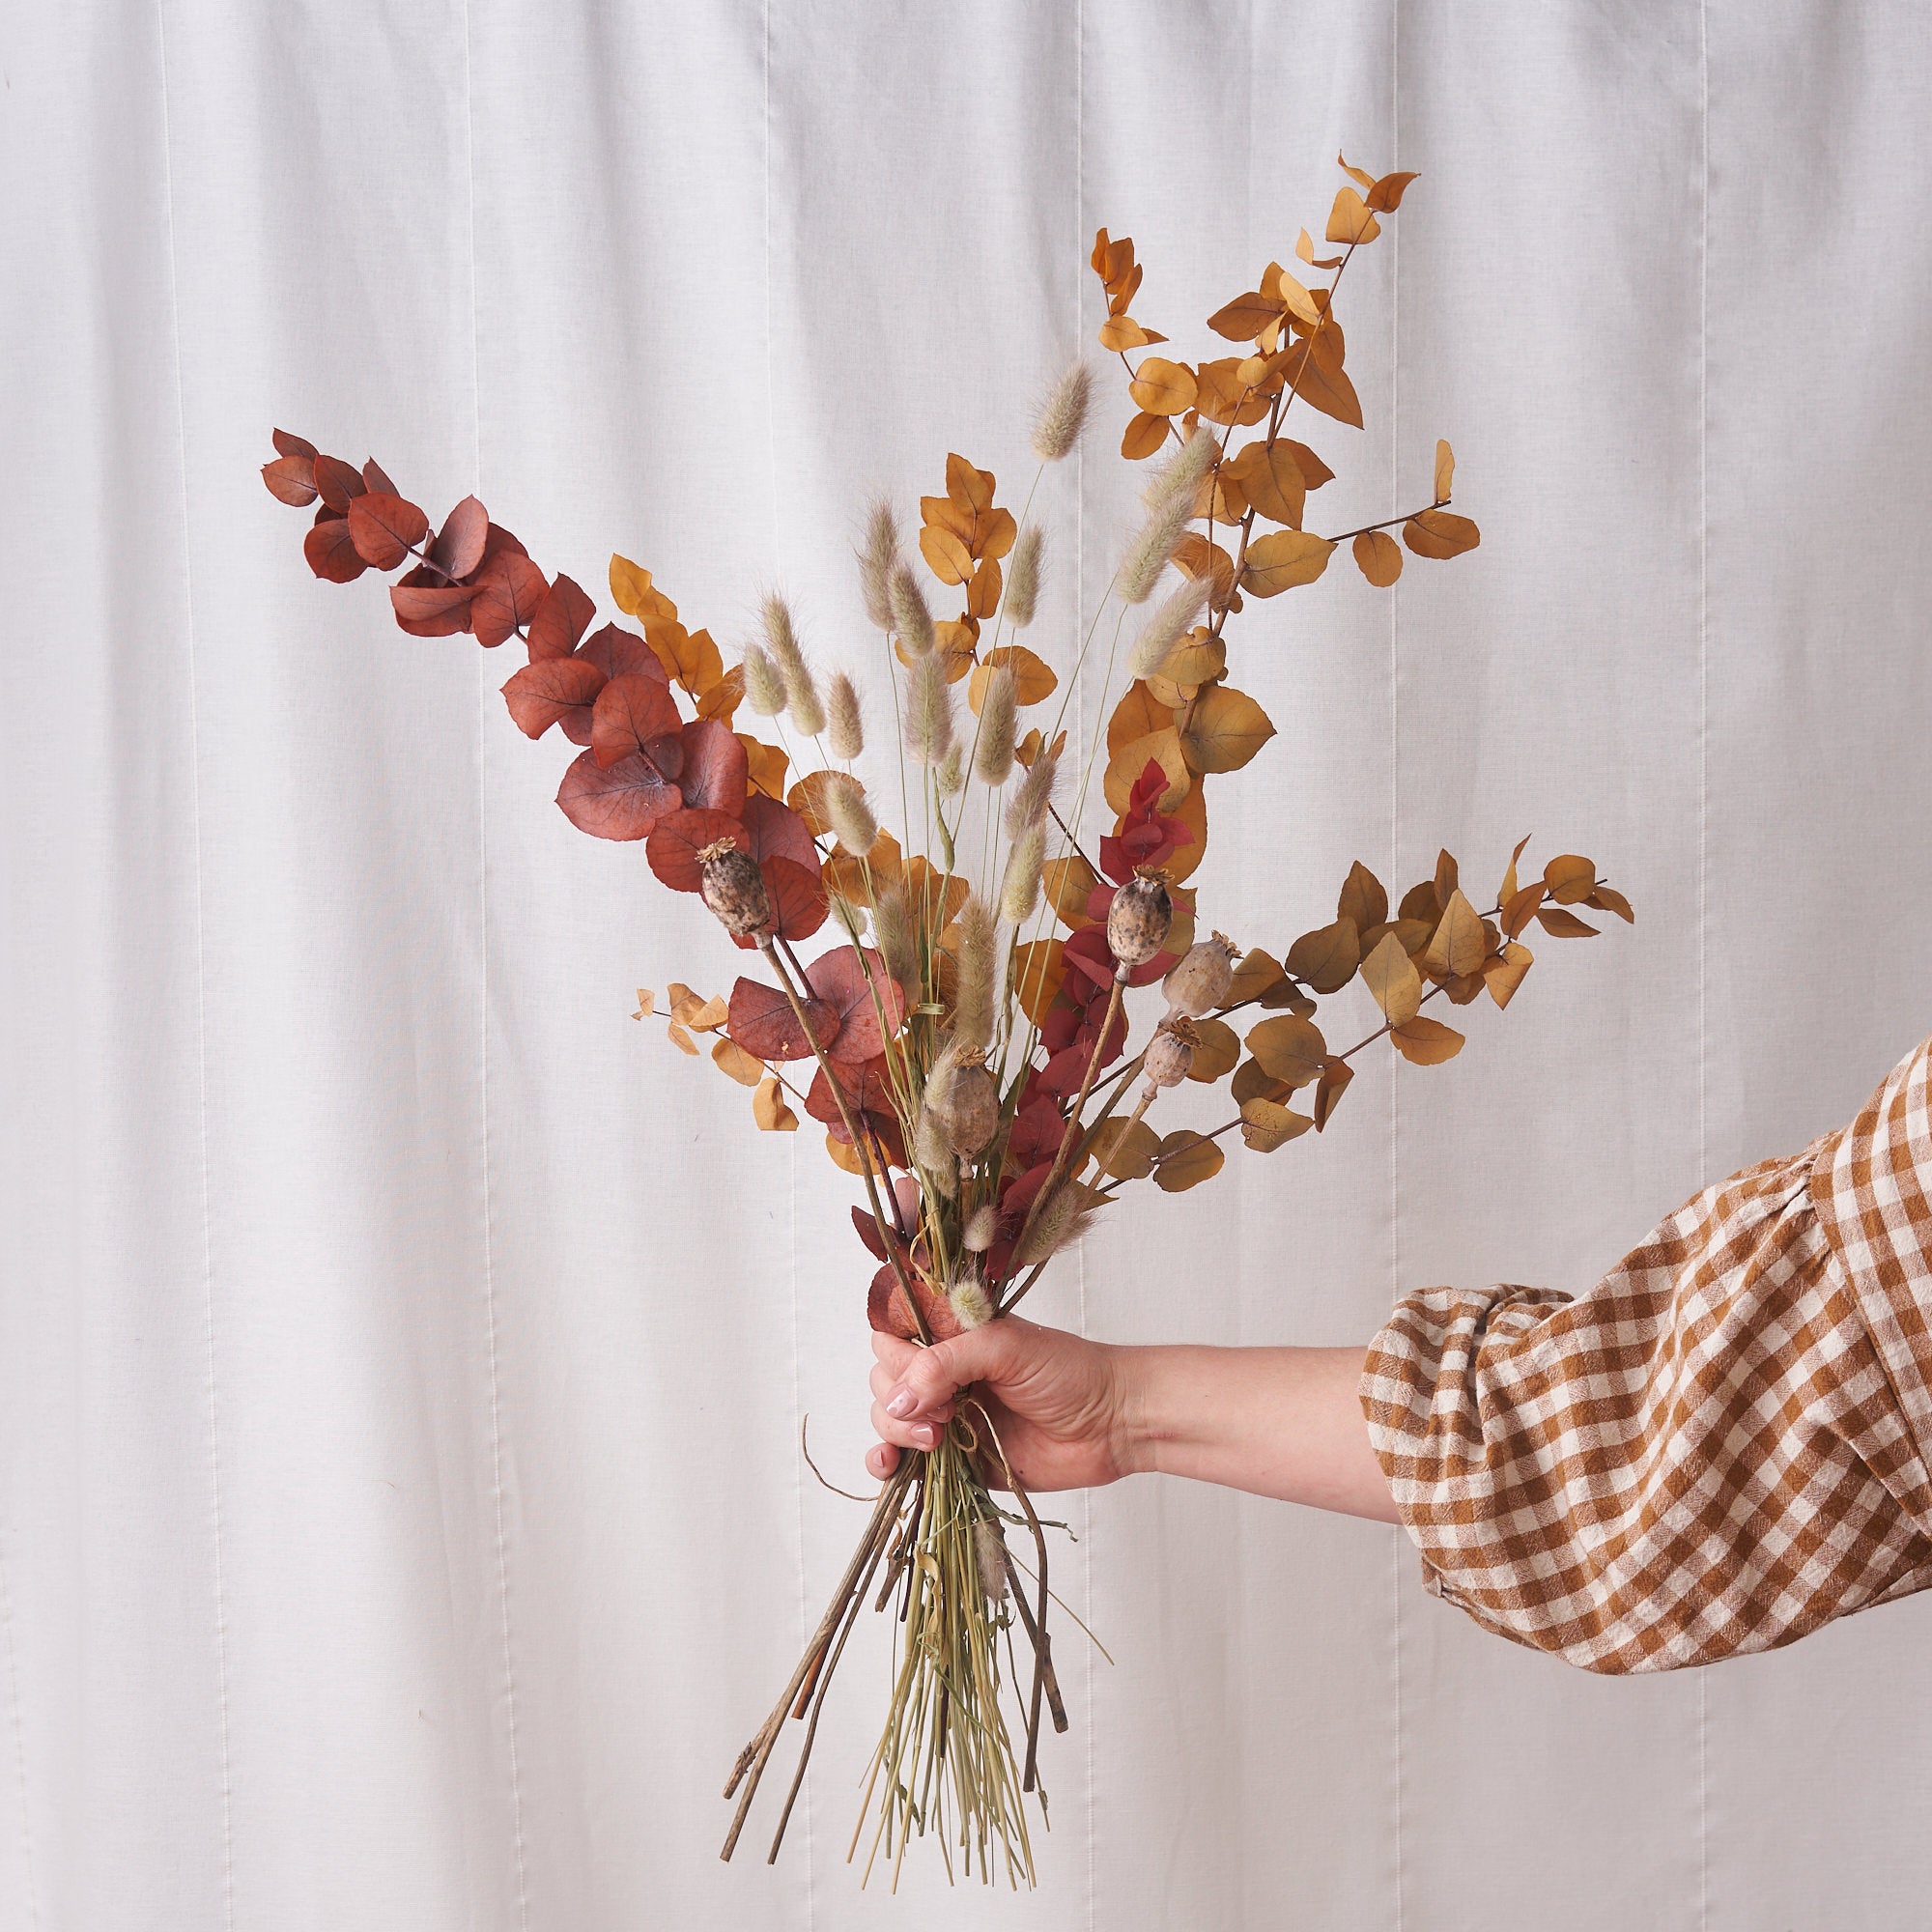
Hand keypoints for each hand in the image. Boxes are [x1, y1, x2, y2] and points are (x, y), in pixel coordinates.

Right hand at [865, 1315, 1135, 1491]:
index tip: (921, 1375)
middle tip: (947, 1411)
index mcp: (953, 1335)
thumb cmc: (1068, 1372)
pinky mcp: (954, 1458)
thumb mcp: (1005, 1347)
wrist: (1110, 1424)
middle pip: (884, 1381)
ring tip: (937, 1439)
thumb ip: (945, 1363)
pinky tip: (892, 1464)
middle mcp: (944, 1374)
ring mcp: (947, 1417)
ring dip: (895, 1430)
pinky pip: (904, 1460)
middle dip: (898, 1398)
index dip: (896, 1357)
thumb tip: (897, 1399)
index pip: (893, 1337)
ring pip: (888, 1420)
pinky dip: (886, 1462)